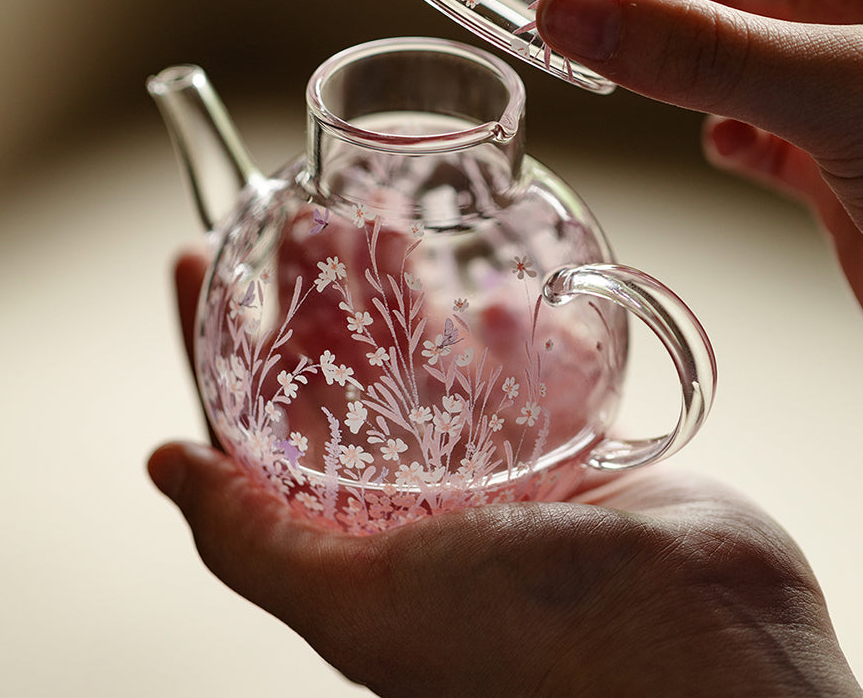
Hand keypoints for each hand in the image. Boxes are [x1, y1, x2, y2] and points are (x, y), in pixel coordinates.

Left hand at [148, 253, 862, 697]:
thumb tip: (166, 463)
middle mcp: (412, 503)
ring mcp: (490, 468)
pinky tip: (499, 299)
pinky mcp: (559, 441)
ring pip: (424, 354)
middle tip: (299, 218)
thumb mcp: (357, 602)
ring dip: (398, 289)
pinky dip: (502, 326)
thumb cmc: (521, 641)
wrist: (696, 643)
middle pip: (338, 371)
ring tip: (382, 221)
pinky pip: (514, 364)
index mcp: (349, 541)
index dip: (215, 343)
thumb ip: (251, 541)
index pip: (253, 424)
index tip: (194, 261)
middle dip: (311, 293)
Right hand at [494, 0, 862, 357]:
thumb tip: (568, 8)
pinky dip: (692, 114)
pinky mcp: (825, 156)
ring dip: (625, 21)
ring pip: (703, 26)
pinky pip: (733, 114)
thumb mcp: (847, 91)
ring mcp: (835, 78)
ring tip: (546, 16)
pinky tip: (683, 128)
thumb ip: (704, 50)